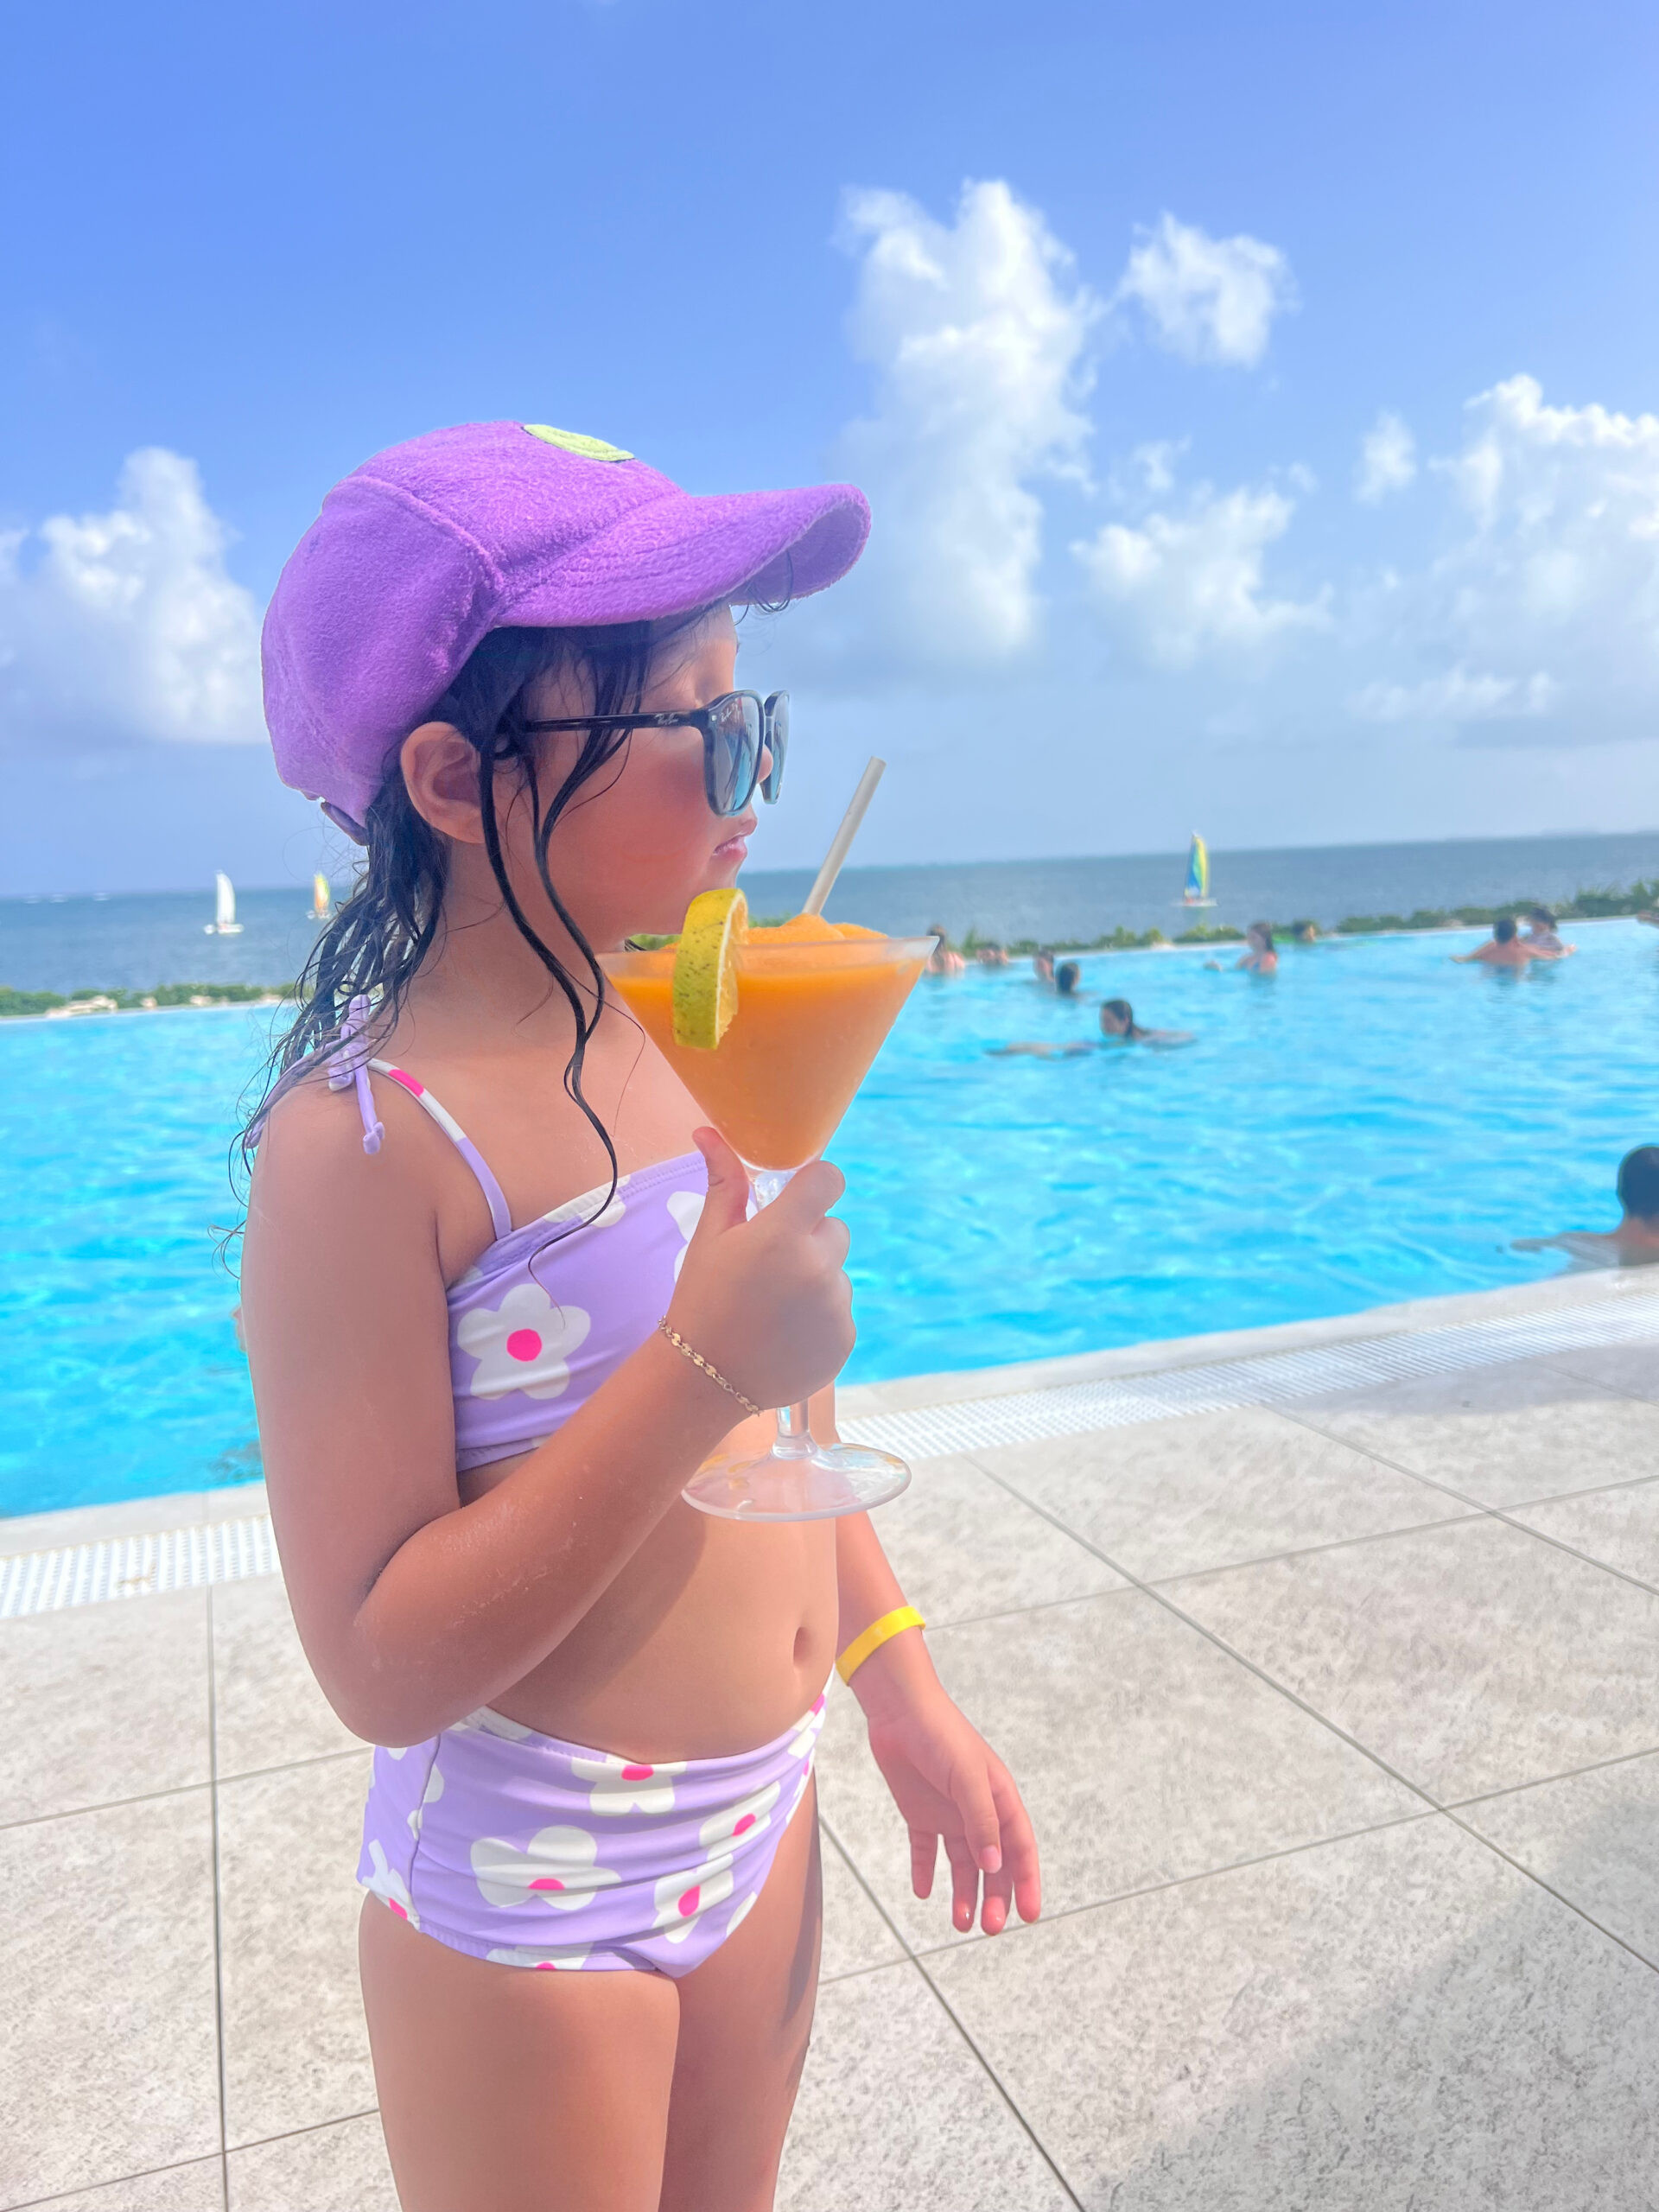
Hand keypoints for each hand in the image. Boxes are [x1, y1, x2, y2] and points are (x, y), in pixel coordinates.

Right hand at [667, 1128, 854, 1411]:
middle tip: (770, 1269)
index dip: (815, 1185)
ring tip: (774, 1308)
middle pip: (834, 1230)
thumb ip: (724, 1182)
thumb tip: (708, 1132)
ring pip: (838, 1273)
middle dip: (809, 1241)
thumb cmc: (702, 1299)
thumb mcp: (710, 1238)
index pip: (828, 1180)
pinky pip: (841, 1311)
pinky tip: (786, 1333)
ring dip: (815, 1281)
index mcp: (782, 1235)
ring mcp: (835, 1306)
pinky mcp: (845, 1338)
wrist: (704, 1378)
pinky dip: (820, 1318)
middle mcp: (817, 1268)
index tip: (799, 1200)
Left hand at [861, 1674, 1040, 1936]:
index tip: (1028, 1916)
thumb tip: (994, 1867)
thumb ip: (981, 1821)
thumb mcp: (967, 1778)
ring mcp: (948, 1813)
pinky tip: (923, 1892)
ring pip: (961, 1864)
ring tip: (960, 1924)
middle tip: (990, 1929)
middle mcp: (977, 1810)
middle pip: (992, 1864)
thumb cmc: (942, 1736)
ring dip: (963, 1893)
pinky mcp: (919, 1812)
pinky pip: (925, 1850)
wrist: (899, 1710)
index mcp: (999, 1799)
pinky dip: (925, 1872)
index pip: (1020, 1848)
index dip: (1027, 1882)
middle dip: (995, 1897)